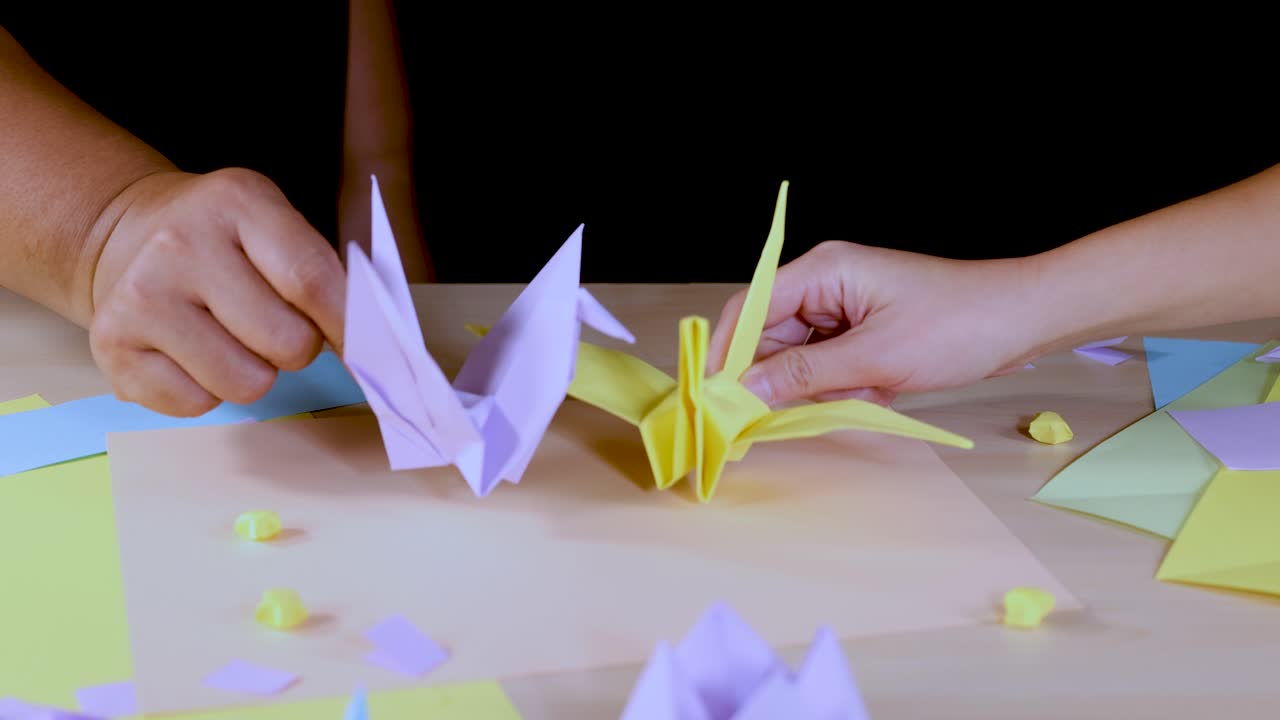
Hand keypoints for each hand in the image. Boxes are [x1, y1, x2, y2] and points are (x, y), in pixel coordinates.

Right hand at [88, 168, 344, 415]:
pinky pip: (197, 404)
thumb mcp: (278, 229)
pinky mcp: (111, 343)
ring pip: (246, 383)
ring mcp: (140, 294)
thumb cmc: (229, 244)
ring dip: (253, 372)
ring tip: (231, 336)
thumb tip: (374, 348)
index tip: (366, 350)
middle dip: (297, 348)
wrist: (131, 233)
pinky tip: (190, 351)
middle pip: (286, 343)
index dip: (349, 327)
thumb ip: (327, 278)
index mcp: (238, 202)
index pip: (311, 280)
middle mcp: (181, 243)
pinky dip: (205, 389)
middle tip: (276, 327)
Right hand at [708, 241, 1037, 406]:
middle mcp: (825, 285)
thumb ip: (803, 375)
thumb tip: (745, 392)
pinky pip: (825, 366)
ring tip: (849, 397)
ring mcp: (843, 309)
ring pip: (796, 357)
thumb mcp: (874, 357)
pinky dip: (837, 388)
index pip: (749, 308)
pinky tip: (867, 394)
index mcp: (823, 271)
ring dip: (812, 387)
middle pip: (767, 336)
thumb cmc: (958, 325)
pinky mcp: (860, 333)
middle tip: (777, 417)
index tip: (715, 398)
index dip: (726, 354)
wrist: (1022, 322)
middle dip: (774, 378)